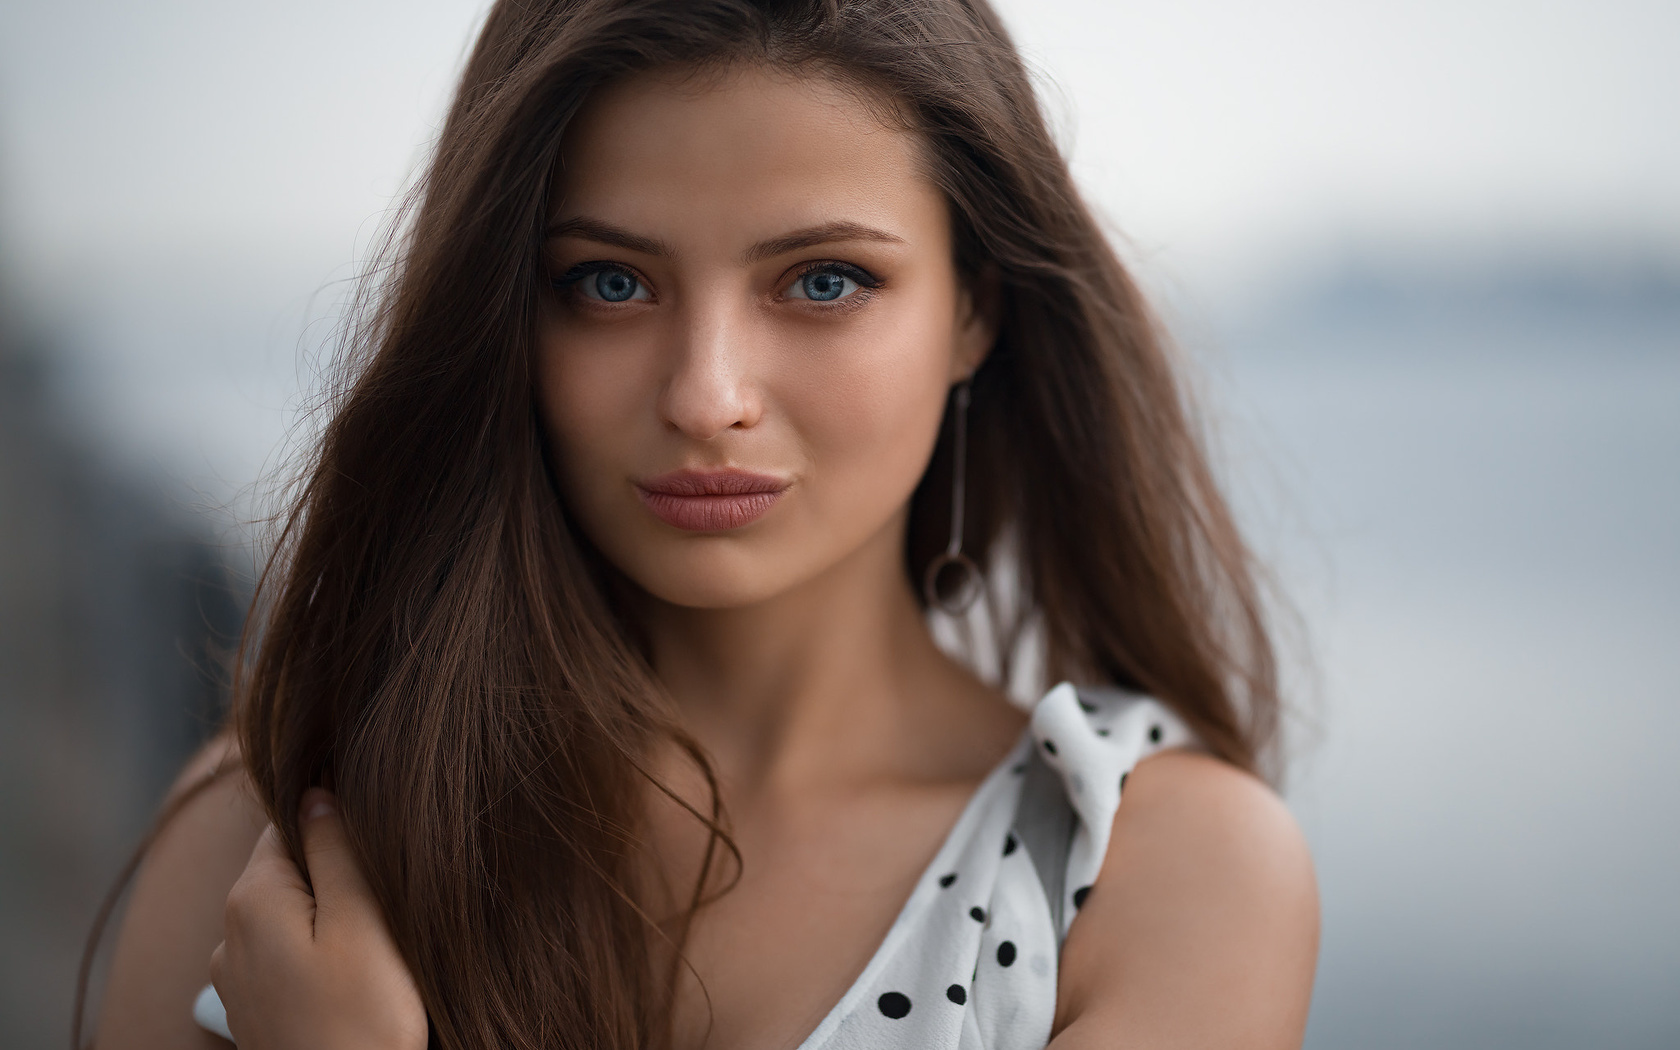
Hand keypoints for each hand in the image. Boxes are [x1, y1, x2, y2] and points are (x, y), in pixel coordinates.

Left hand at [209, 790, 427, 1049]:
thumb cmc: (363, 1019)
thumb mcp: (363, 921)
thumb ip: (337, 850)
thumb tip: (317, 792)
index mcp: (251, 898)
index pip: (288, 821)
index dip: (336, 821)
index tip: (377, 846)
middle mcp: (229, 932)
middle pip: (286, 867)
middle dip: (334, 871)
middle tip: (384, 901)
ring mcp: (236, 976)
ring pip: (288, 912)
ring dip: (327, 914)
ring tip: (374, 942)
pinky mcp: (253, 1009)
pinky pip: (286, 953)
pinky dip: (317, 951)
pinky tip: (351, 976)